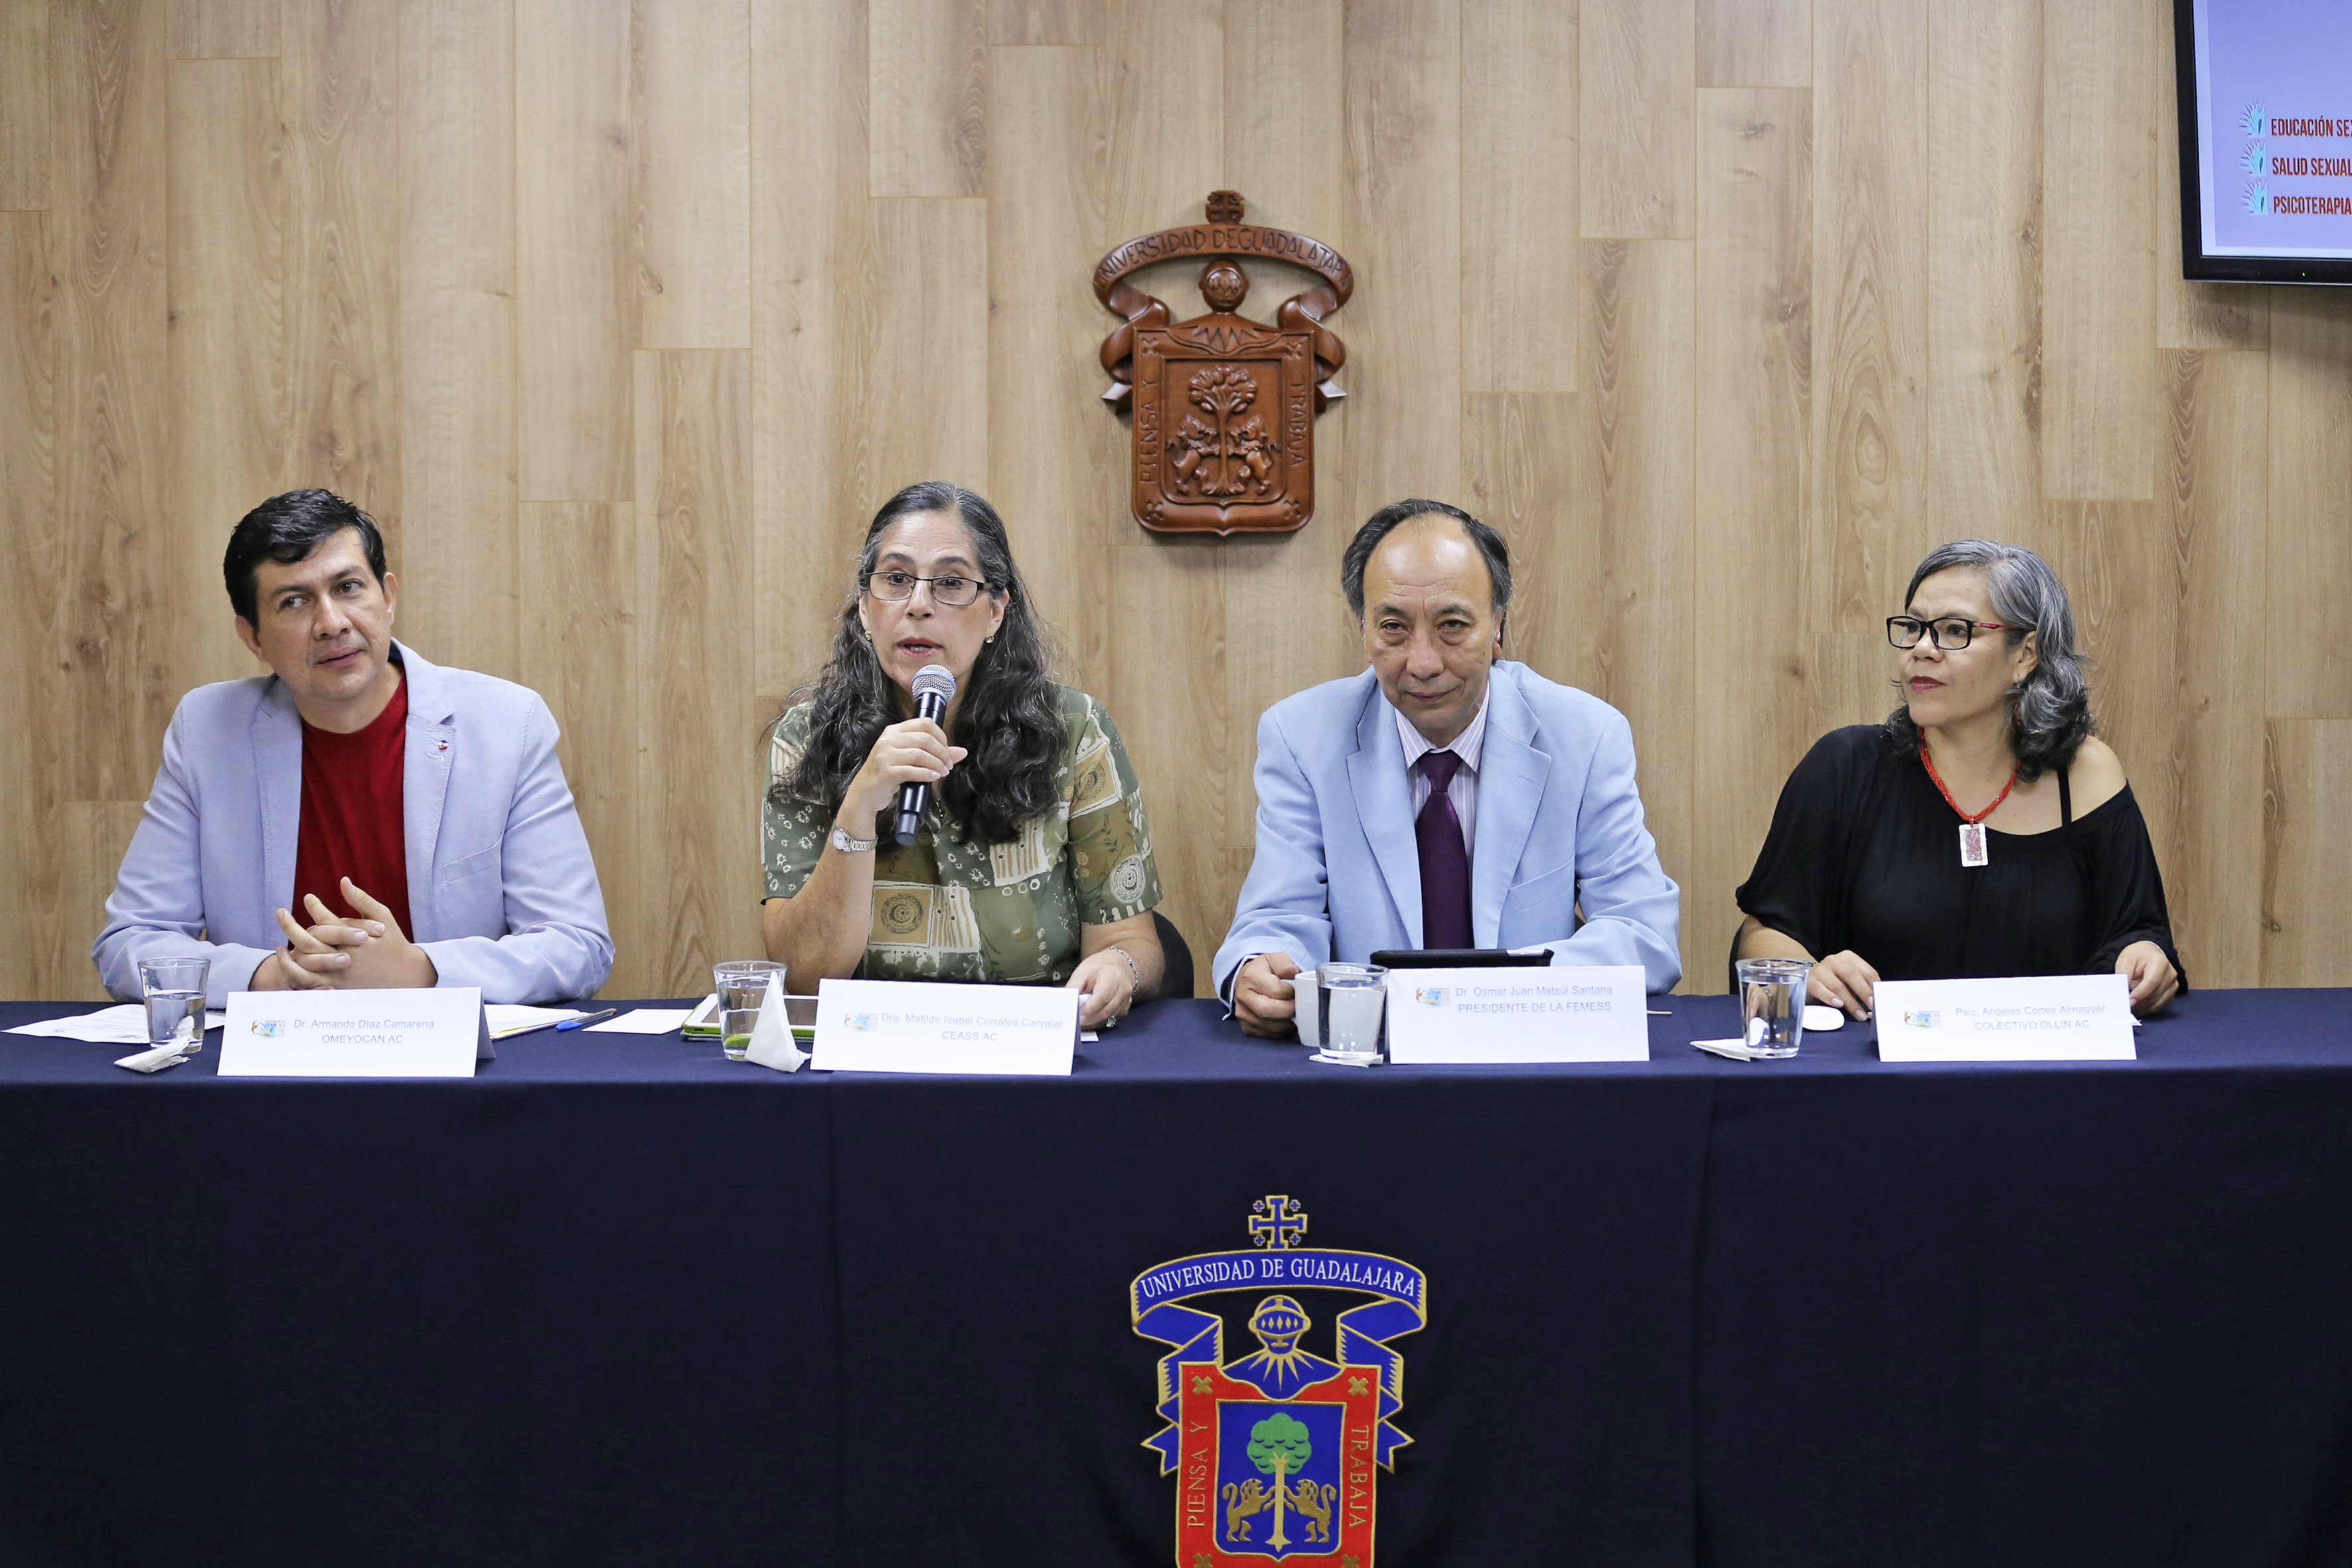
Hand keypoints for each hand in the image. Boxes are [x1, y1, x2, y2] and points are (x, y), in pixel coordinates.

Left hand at [258, 881, 435, 989]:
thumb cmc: (394, 943)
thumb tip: (343, 881)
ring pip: (303, 963)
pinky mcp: (336, 988)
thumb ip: (362, 900)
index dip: (314, 906)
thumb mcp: (383, 917)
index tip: (308, 898)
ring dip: (288, 953)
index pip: (325, 919)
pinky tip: (291, 962)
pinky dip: (294, 973)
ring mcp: (339, 974)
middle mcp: (343, 956)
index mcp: (354, 938)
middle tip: (280, 912)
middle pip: (307, 940)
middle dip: (289, 924)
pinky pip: (308, 983)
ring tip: (279, 944)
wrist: (406, 975)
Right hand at [845, 718, 967, 823]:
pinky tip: (933, 777)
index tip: (947, 752)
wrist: (864, 793)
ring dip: (936, 765)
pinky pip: (911, 770)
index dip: (941, 737)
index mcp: (894, 731)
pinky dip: (926, 774)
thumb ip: (934, 753)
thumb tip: (962, 752)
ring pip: (920, 754)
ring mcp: (885, 755)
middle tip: (947, 766)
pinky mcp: (885, 772)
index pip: (925, 723)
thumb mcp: (909, 759)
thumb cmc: (888, 774)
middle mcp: (888, 739)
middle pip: (925, 739)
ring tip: (941, 773)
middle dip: (942, 753)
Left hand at [1066, 947, 1135, 1029]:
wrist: (1118, 964)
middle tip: (1075, 1021)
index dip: (1086, 1009)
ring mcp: (1126, 1000)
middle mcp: (1123, 990)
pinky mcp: (1125, 1008)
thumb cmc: (1099, 966)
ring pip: (1107, 1019)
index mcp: (1112, 977)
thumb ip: (1074, 987)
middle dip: (1088, 1019)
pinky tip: (1091, 1017)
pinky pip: (1111, 1019)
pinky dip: (1099, 1021)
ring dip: (1093, 1022)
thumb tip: (1065, 1002)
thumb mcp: (1082, 971)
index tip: (1075, 1014)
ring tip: (1081, 1018)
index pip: (1100, 999)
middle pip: (1104, 1012)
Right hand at [1233, 953, 1299, 1037]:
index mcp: (1250, 977)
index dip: (1290, 992)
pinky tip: (1286, 1021)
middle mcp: (1243, 996)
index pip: (1275, 990)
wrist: (1248, 981)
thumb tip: (1292, 971)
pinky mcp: (1247, 1027)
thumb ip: (1284, 963)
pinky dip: (1281, 1031)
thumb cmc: (1265, 971)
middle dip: (1289, 1010)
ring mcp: (1243, 1013)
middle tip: (1298, 1006)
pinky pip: (1267, 1034)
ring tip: (1294, 1014)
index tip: (1295, 991)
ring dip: (1287, 1022)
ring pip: (1269, 1025)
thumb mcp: (1275, 959)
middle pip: (1268, 1010)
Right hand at [1807, 950, 1878, 1019]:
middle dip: (1864, 991)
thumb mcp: (1849, 981)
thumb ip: (1861, 986)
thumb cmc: (1833, 981)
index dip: (1874, 985)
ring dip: (1850, 1002)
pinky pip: (1820, 989)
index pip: (1866, 971)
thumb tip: (1874, 1000)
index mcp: (1848, 958)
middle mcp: (1834, 961)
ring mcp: (1820, 970)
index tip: (1879, 999)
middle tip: (1872, 1006)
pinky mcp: (1809, 981)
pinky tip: (1838, 1004)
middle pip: (1852, 975)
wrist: (1808, 980)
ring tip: (1859, 1014)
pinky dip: (1829, 997)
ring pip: (1838, 985)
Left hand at [2116, 940, 2178, 1014]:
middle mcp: (2170, 973)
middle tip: (2126, 1006)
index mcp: (2160, 962)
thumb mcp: (2125, 961)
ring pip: (2159, 1002)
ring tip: (2131, 1007)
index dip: (2141, 993)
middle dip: (2140, 1002)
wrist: (2147, 954)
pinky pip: (2161, 1005)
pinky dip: (2149, 1008)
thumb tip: (2123, 991)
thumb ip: (2124, 974)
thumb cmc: (2136, 957)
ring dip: (2144, 1007)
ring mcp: (2173, 983)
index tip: (2129, 1001)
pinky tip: (2139, 1007)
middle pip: (2156, 993)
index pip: (2152, 981)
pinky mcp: (2172, 992)